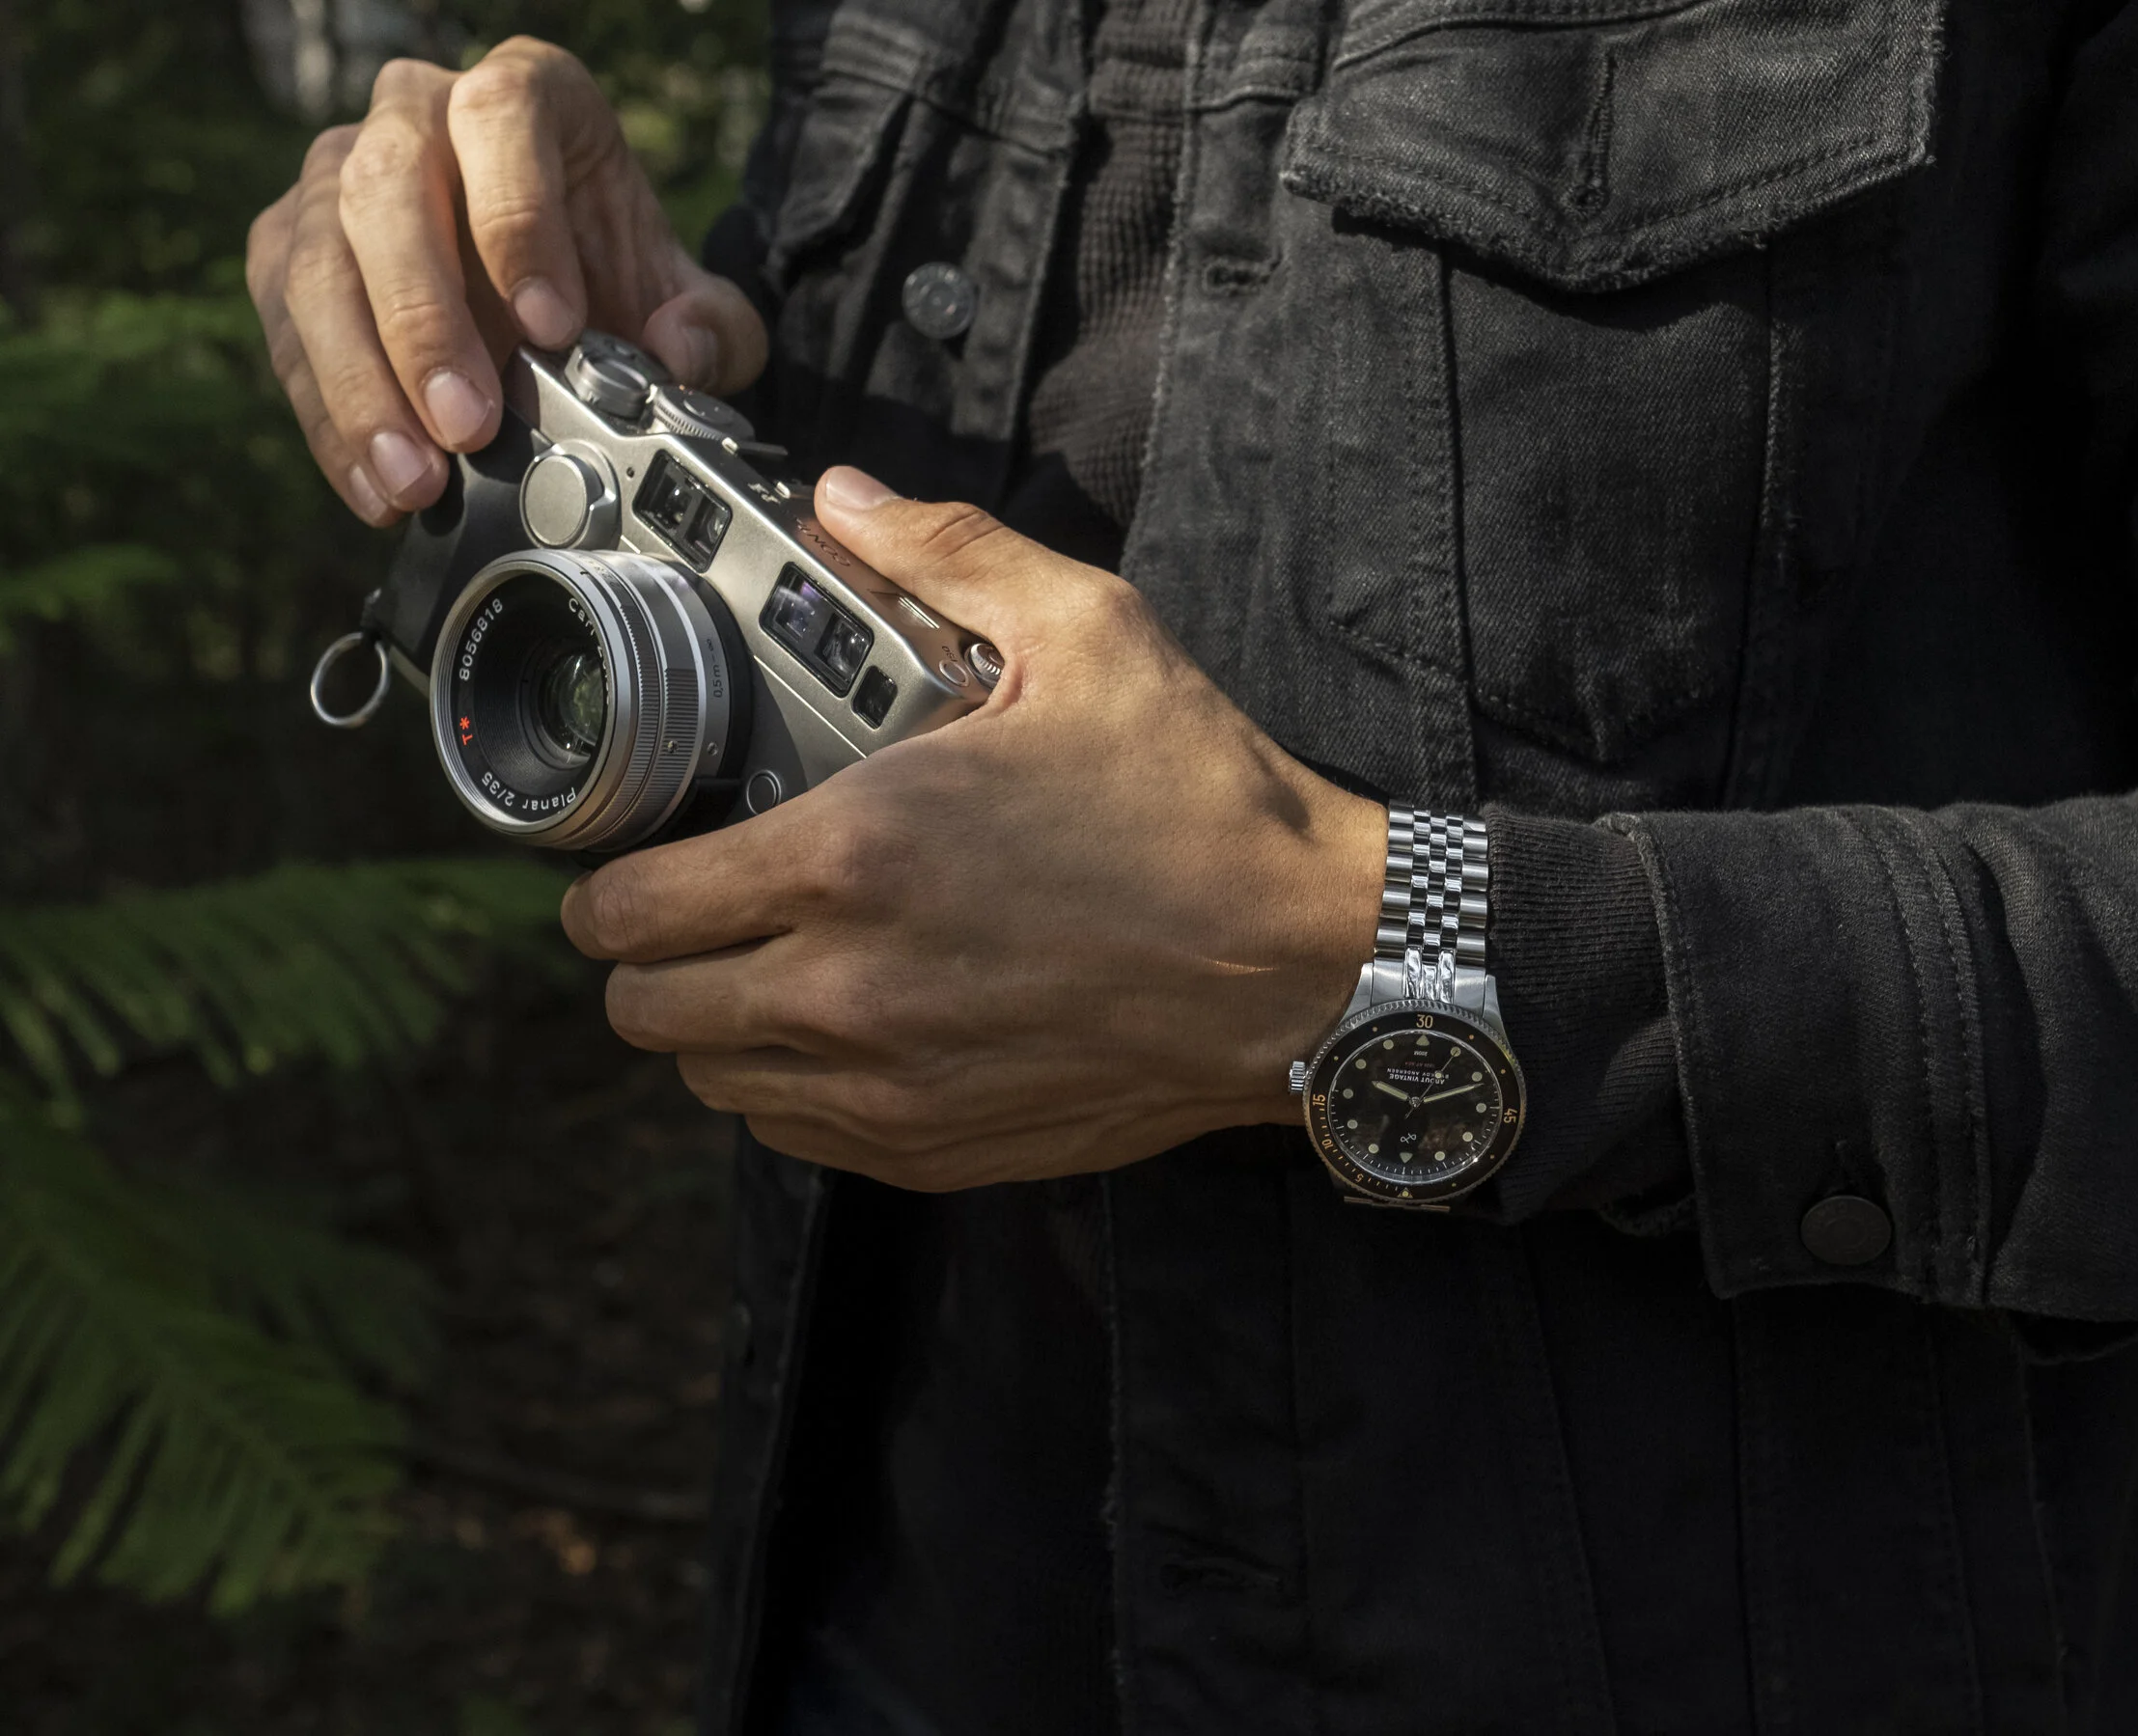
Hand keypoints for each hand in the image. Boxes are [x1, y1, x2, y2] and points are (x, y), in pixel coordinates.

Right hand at [244, 37, 768, 526]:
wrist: (549, 298)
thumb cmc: (608, 275)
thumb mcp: (686, 298)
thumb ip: (713, 328)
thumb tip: (679, 350)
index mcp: (520, 96)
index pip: (500, 121)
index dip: (517, 220)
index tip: (551, 326)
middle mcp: (413, 115)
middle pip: (387, 191)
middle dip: (424, 320)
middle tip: (469, 424)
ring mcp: (334, 178)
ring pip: (318, 262)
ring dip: (363, 383)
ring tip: (418, 477)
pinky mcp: (287, 249)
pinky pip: (287, 330)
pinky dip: (331, 420)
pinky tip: (378, 485)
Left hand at [560, 468, 1389, 1189]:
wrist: (1307, 965)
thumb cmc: (1202, 806)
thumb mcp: (1089, 634)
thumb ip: (948, 555)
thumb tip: (845, 504)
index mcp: (854, 855)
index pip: (631, 908)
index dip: (604, 881)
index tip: (635, 856)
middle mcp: (848, 989)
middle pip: (644, 1009)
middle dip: (645, 954)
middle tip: (690, 907)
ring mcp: (891, 1086)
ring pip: (712, 1081)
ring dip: (712, 1023)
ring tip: (765, 966)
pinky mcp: (940, 1147)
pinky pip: (798, 1136)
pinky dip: (789, 1088)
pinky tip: (844, 1028)